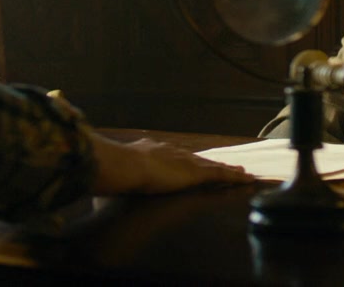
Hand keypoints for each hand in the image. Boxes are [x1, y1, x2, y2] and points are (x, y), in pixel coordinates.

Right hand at [89, 134, 254, 194]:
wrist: (124, 166)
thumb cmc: (114, 173)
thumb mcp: (114, 177)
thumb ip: (112, 182)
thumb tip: (95, 193)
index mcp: (150, 151)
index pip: (172, 156)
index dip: (183, 161)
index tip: (190, 163)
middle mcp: (171, 152)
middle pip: (196, 159)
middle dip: (210, 164)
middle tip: (225, 167)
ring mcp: (185, 162)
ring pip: (213, 167)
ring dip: (228, 171)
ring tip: (242, 174)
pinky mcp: (195, 173)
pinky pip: (221, 176)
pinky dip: (235, 178)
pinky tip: (247, 180)